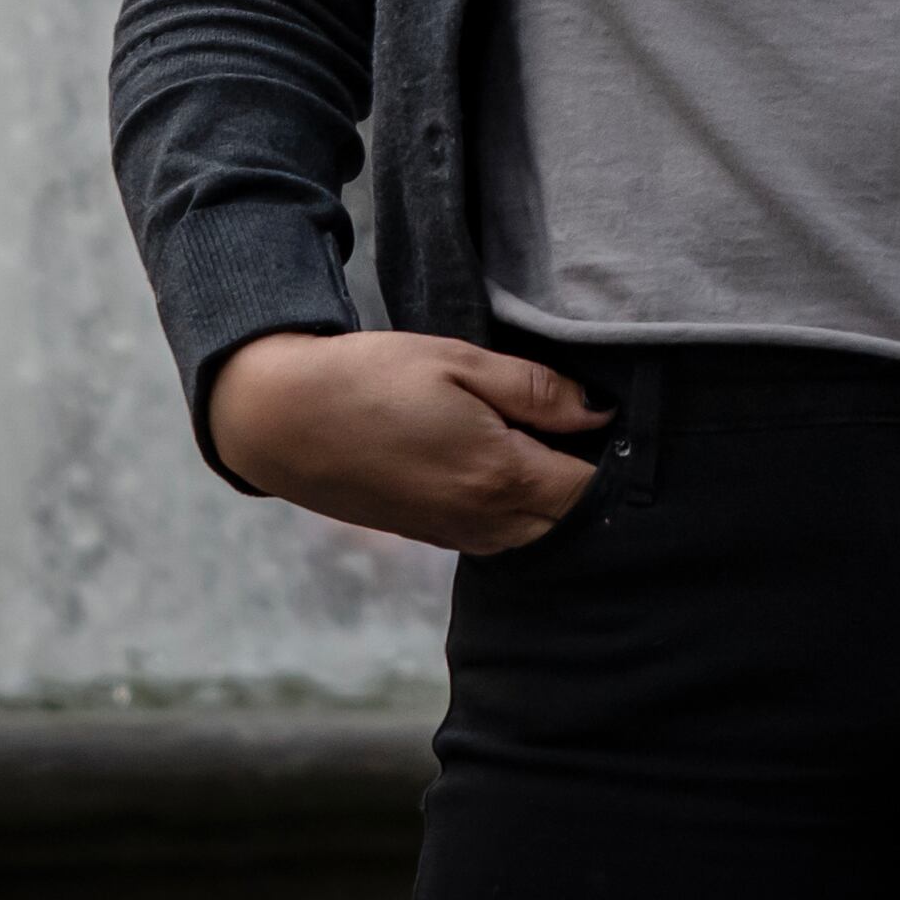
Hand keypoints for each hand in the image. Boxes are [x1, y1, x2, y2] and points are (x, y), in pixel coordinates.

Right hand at [209, 330, 606, 555]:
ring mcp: (455, 535)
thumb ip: (537, 390)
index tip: (613, 421)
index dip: (612, 456)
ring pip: (536, 534)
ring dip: (550, 500)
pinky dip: (516, 511)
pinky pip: (499, 537)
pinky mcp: (430, 536)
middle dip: (586, 484)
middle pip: (569, 520)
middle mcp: (484, 520)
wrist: (285, 420)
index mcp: (500, 474)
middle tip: (582, 431)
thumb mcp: (460, 361)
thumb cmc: (373, 378)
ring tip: (541, 443)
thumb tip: (600, 413)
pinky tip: (501, 465)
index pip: (590, 488)